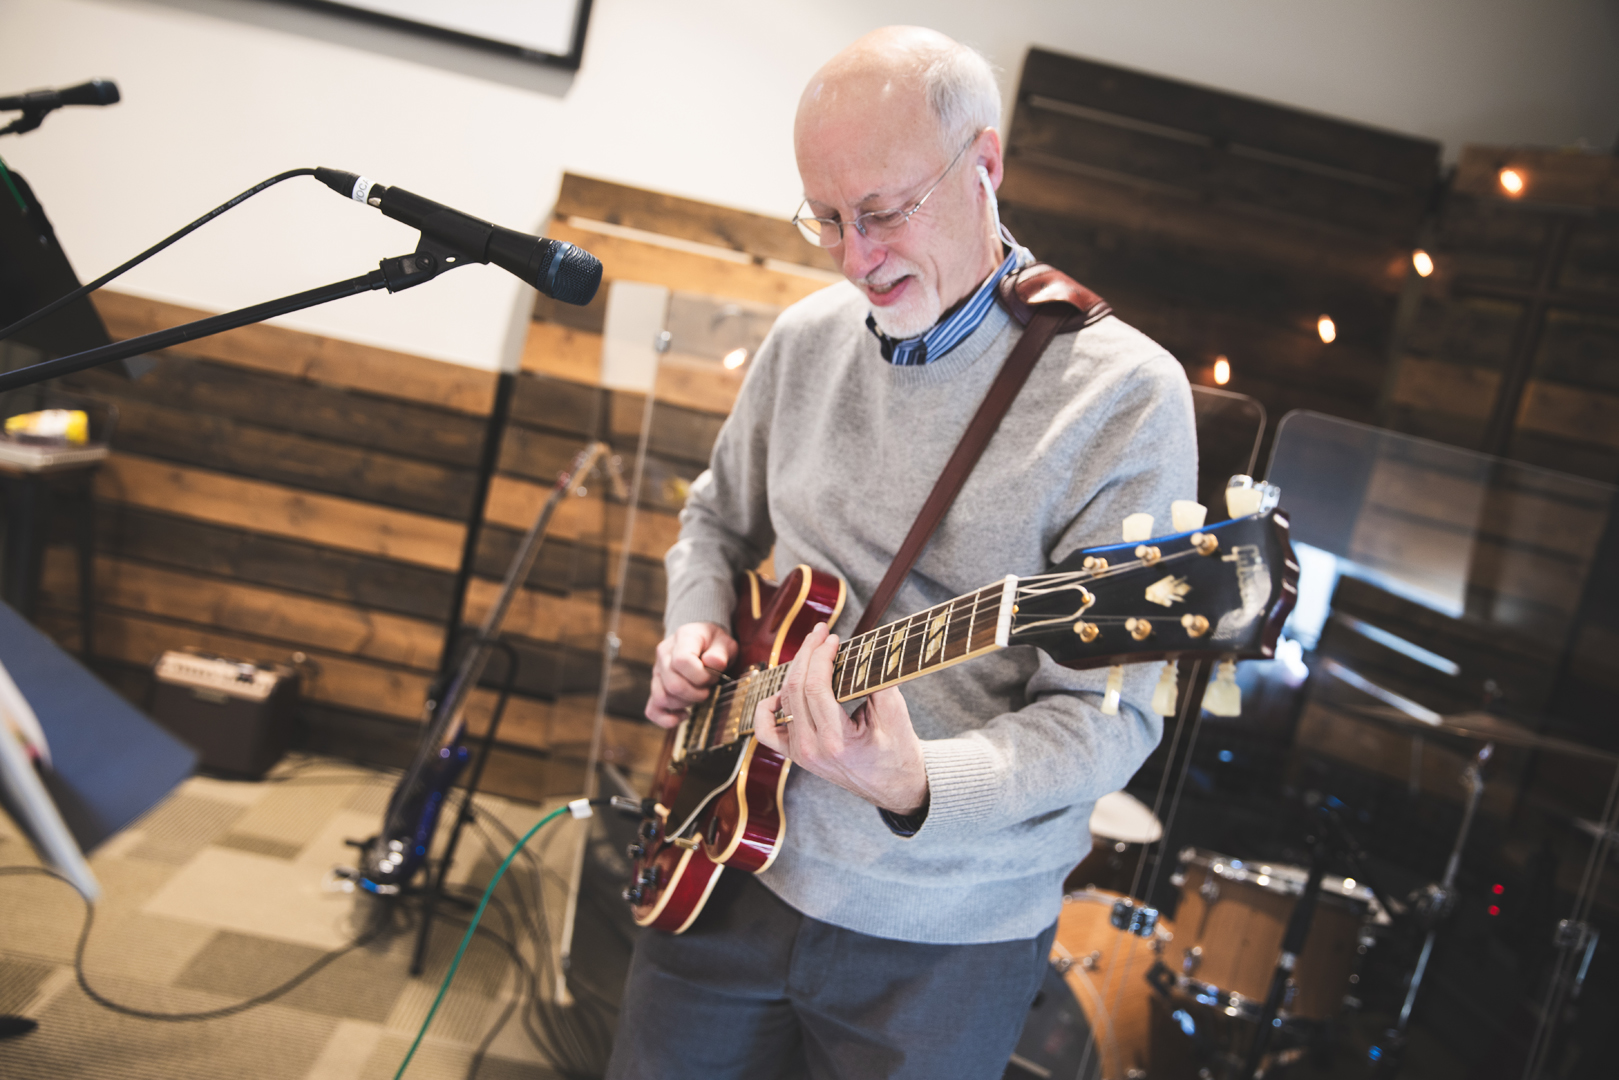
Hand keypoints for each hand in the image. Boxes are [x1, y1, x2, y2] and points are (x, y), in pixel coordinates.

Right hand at [646, 622, 735, 728]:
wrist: (704, 642)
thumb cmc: (715, 644)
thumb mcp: (725, 642)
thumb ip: (720, 652)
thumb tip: (713, 662)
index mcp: (682, 638)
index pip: (681, 661)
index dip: (700, 676)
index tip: (712, 677)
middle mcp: (664, 654)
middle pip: (673, 684)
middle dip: (696, 693)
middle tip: (709, 688)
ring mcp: (657, 672)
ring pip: (662, 698)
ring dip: (685, 703)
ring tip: (699, 695)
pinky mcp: (656, 688)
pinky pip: (652, 710)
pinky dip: (667, 719)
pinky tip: (684, 715)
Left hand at [752, 622, 928, 814]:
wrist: (895, 786)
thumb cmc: (898, 751)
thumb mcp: (895, 714)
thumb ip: (877, 682)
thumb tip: (862, 648)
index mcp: (835, 741)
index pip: (815, 687)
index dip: (821, 655)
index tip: (832, 638)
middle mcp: (811, 749)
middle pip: (795, 689)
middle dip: (807, 653)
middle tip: (821, 632)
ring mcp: (800, 754)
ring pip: (783, 701)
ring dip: (794, 670)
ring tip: (810, 650)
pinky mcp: (796, 755)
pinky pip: (766, 730)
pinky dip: (767, 707)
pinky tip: (782, 691)